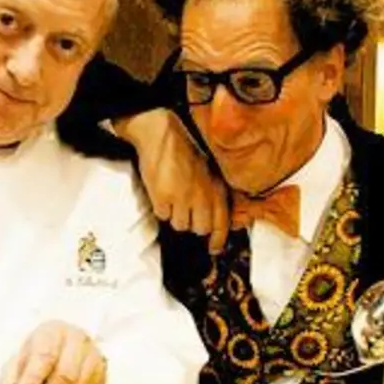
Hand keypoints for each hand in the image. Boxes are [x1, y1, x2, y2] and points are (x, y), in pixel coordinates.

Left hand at [2, 321, 107, 383]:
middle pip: (63, 375)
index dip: (32, 379)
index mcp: (49, 332)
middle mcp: (73, 338)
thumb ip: (9, 380)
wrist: (74, 363)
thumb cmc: (44, 362)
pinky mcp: (102, 370)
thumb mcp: (20, 366)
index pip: (43, 355)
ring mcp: (91, 354)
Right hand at [114, 109, 230, 252]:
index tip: (214, 248)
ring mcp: (183, 198)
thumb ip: (212, 193)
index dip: (218, 239)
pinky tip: (162, 193)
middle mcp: (202, 195)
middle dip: (192, 223)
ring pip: (180, 224)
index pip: (222, 222)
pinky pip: (162, 216)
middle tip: (185, 210)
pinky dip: (161, 208)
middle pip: (200, 228)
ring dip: (175, 215)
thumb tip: (212, 221)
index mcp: (216, 187)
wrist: (161, 135)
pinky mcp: (164, 198)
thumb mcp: (208, 170)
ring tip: (172, 197)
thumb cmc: (183, 150)